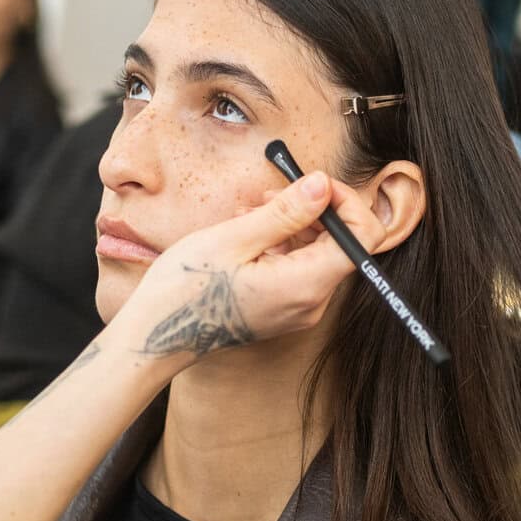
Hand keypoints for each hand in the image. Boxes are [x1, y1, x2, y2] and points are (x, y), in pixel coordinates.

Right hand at [107, 172, 369, 360]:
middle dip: (314, 211)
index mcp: (304, 285)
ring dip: (293, 226)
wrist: (156, 336)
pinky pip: (299, 270)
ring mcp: (299, 310)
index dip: (347, 203)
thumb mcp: (233, 239)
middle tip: (269, 196)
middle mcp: (311, 303)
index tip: (315, 184)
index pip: (364, 238)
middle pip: (342, 245)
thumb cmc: (186, 289)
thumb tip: (324, 184)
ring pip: (318, 255)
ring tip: (249, 214)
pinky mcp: (284, 310)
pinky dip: (281, 246)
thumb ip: (286, 212)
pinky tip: (247, 235)